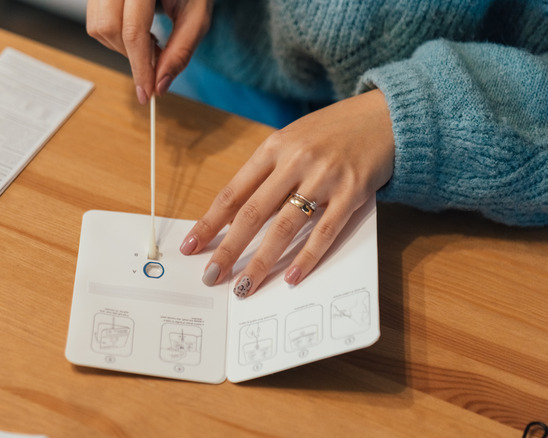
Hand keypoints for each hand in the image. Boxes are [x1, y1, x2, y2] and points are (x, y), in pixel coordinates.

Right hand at [86, 0, 212, 103]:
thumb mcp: (196, 17)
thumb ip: (180, 51)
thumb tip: (159, 85)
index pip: (133, 30)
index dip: (140, 67)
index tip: (146, 93)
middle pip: (108, 29)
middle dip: (130, 54)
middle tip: (156, 55)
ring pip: (97, 27)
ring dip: (121, 46)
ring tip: (148, 38)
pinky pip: (95, 21)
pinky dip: (115, 35)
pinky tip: (137, 29)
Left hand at [179, 90, 394, 296]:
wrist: (385, 116)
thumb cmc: (331, 133)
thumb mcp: (291, 142)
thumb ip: (266, 175)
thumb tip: (235, 219)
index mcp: (273, 148)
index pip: (232, 192)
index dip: (209, 223)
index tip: (190, 246)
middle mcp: (295, 162)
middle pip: (252, 213)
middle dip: (228, 248)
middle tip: (211, 275)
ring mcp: (324, 177)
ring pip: (284, 226)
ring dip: (261, 261)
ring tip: (244, 286)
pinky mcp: (353, 192)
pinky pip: (325, 231)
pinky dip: (307, 256)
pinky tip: (291, 276)